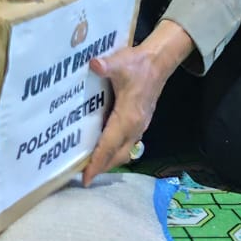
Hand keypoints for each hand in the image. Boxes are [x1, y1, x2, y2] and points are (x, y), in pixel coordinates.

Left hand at [80, 42, 170, 184]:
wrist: (158, 63)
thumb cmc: (138, 64)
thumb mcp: (121, 62)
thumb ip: (107, 65)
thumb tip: (94, 64)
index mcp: (128, 117)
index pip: (110, 145)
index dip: (97, 162)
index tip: (86, 178)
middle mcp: (135, 127)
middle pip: (116, 156)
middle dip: (101, 167)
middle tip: (81, 175)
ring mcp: (139, 127)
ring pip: (123, 153)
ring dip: (108, 161)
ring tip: (89, 166)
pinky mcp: (139, 124)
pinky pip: (126, 145)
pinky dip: (113, 152)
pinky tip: (101, 148)